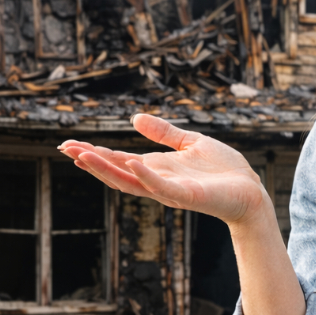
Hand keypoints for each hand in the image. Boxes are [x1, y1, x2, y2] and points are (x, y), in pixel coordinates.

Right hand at [58, 114, 269, 224]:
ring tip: (84, 155)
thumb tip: (134, 118)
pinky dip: (145, 176)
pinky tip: (131, 163)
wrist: (250, 189)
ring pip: (131, 182)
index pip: (118, 160)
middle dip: (91, 161)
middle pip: (116, 172)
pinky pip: (161, 187)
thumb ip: (164, 133)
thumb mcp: (191, 143)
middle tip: (65, 149)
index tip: (69, 145)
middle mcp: (157, 181)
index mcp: (157, 168)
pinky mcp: (187, 195)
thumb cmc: (223, 169)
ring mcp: (170, 190)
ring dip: (107, 169)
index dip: (94, 153)